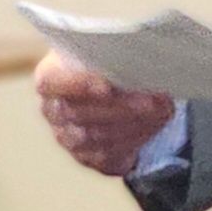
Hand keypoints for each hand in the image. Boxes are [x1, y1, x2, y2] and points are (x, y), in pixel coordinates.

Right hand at [34, 48, 173, 178]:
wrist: (112, 93)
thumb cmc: (106, 66)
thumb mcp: (106, 53)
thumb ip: (113, 55)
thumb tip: (142, 60)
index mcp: (50, 78)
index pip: (51, 82)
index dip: (77, 85)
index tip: (107, 87)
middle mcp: (52, 111)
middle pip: (80, 113)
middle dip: (121, 107)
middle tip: (153, 100)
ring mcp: (67, 137)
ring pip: (97, 136)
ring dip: (133, 124)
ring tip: (161, 110)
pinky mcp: (87, 157)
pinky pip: (108, 155)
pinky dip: (135, 140)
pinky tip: (154, 125)